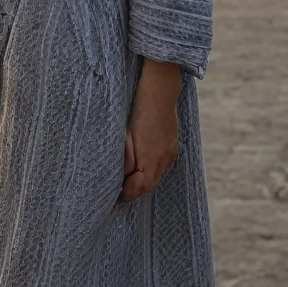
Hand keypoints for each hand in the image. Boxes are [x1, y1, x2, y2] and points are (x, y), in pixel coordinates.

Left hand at [118, 59, 181, 202]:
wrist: (160, 89)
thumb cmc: (138, 110)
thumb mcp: (126, 135)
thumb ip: (125, 159)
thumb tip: (123, 178)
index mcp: (151, 157)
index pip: (139, 188)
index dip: (126, 194)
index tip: (114, 196)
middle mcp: (164, 158)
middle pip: (149, 186)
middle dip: (134, 190)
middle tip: (119, 192)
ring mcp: (170, 151)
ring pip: (156, 176)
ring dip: (143, 181)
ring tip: (128, 180)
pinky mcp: (173, 145)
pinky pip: (162, 165)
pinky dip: (151, 170)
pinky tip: (142, 165)